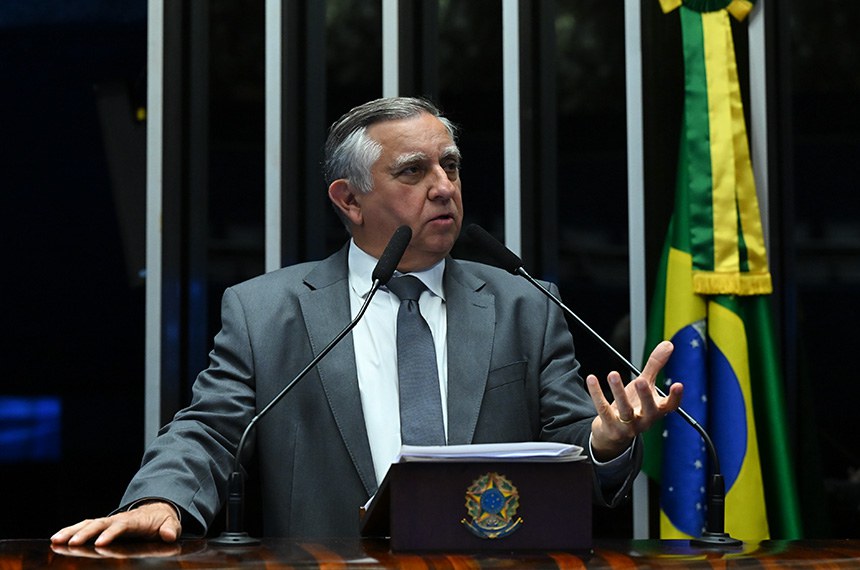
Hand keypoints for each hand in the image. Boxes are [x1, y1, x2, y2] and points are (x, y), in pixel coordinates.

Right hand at [50, 501, 181, 546]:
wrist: (156, 512)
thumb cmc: (161, 521)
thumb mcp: (170, 524)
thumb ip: (170, 529)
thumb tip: (169, 535)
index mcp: (134, 521)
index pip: (121, 526)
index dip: (111, 534)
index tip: (100, 543)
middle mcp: (117, 519)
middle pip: (99, 524)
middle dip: (85, 533)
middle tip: (71, 543)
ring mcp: (108, 522)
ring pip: (87, 524)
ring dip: (71, 531)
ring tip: (55, 540)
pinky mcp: (101, 526)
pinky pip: (83, 527)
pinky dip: (70, 531)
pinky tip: (56, 539)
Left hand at [586, 340, 682, 460]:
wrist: (614, 434)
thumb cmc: (634, 405)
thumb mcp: (645, 385)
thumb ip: (655, 366)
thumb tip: (668, 344)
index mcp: (657, 410)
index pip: (670, 406)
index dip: (675, 397)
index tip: (678, 384)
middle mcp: (645, 420)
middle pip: (648, 409)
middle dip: (645, 395)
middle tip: (640, 380)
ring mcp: (628, 426)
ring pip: (625, 410)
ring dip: (618, 392)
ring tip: (613, 374)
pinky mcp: (610, 426)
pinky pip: (603, 409)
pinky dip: (597, 394)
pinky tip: (592, 379)